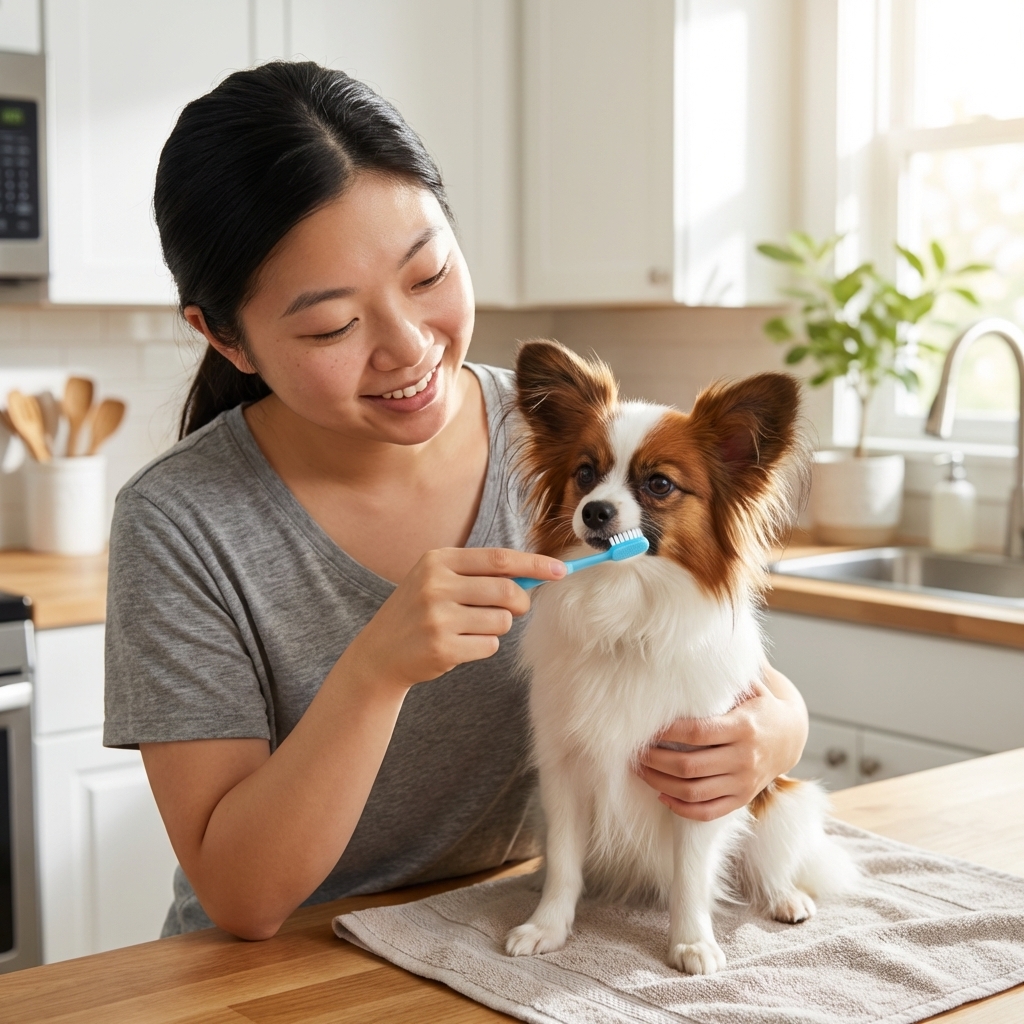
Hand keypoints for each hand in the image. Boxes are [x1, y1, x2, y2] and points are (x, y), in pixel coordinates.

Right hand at [345, 547, 565, 690]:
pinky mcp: (442, 648)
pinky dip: (483, 647)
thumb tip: (534, 575)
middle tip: (514, 609)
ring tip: (471, 628)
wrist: (379, 653)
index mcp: (438, 560)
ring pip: (501, 621)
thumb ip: (480, 574)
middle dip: (520, 602)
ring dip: (497, 627)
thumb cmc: (419, 611)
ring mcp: (438, 618)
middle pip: (507, 590)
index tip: (561, 570)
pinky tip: (460, 645)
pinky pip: (490, 647)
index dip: (535, 564)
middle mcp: (436, 585)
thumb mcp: (438, 580)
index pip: (499, 558)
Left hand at [636, 667, 808, 821]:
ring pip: (694, 792)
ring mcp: (743, 782)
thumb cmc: (759, 703)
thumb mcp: (751, 683)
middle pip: (689, 765)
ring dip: (660, 784)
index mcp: (743, 726)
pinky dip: (681, 807)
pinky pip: (707, 812)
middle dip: (655, 760)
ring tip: (641, 771)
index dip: (666, 733)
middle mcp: (744, 757)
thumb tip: (700, 638)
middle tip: (634, 751)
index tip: (646, 728)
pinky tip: (662, 794)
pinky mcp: (742, 799)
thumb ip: (725, 671)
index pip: (696, 733)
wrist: (792, 736)